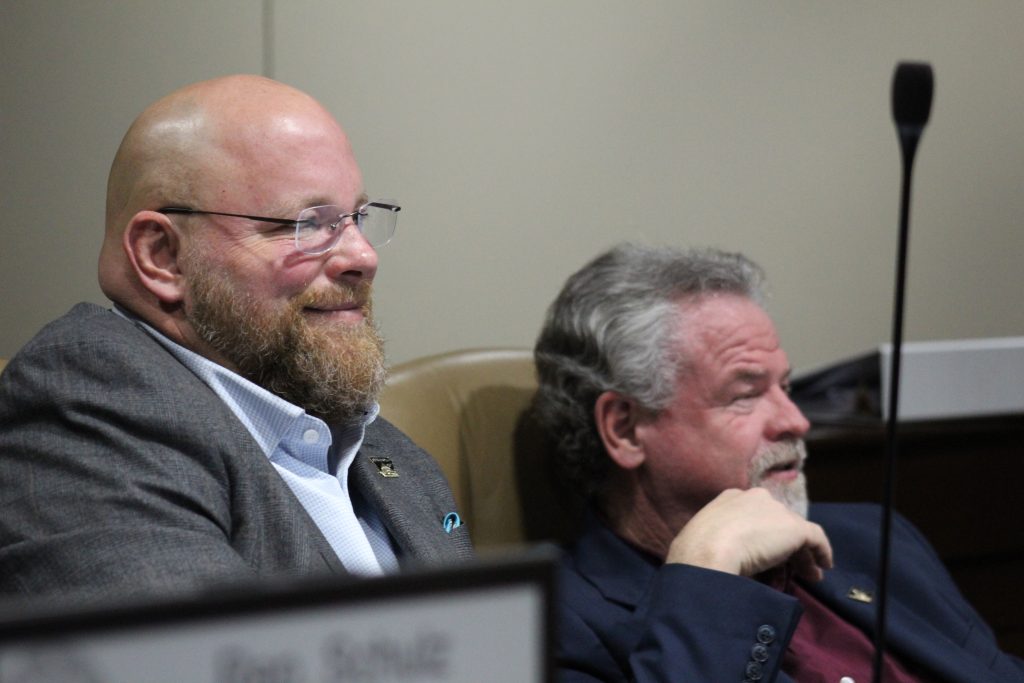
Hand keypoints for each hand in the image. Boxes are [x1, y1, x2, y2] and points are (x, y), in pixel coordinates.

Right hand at [665, 488, 832, 581]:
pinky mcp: (794, 528)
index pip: (755, 514)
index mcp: (731, 499)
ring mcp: (776, 511)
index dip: (764, 533)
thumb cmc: (697, 550)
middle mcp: (755, 498)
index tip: (767, 552)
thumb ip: (719, 541)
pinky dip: (822, 552)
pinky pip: (815, 538)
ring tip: (809, 573)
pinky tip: (823, 567)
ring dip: (803, 552)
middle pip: (778, 520)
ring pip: (796, 530)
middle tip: (790, 565)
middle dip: (785, 542)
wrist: (707, 551)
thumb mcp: (705, 539)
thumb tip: (725, 558)